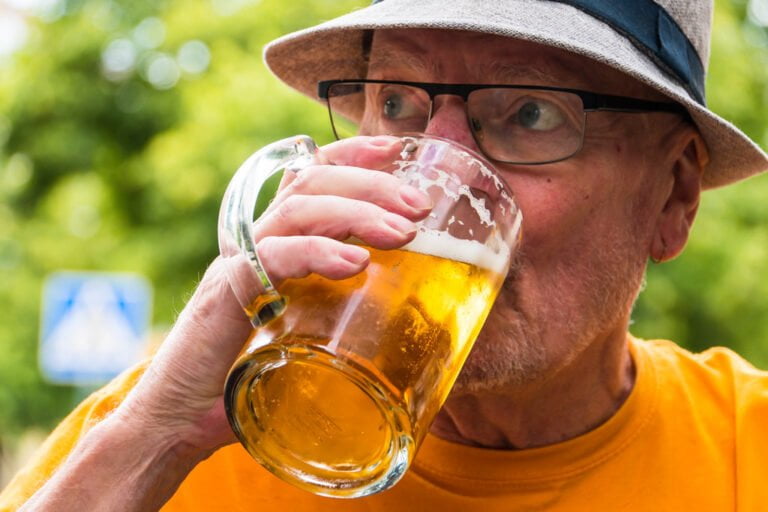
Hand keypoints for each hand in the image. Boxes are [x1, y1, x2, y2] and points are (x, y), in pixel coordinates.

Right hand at [116, 135, 432, 460]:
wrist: (177, 419)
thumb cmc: (243, 377)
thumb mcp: (301, 334)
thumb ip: (336, 314)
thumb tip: (401, 319)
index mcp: (273, 244)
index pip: (309, 178)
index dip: (350, 154)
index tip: (396, 149)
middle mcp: (254, 244)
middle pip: (310, 184)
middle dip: (370, 184)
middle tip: (419, 204)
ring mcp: (237, 266)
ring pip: (296, 212)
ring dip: (356, 214)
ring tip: (403, 232)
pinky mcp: (225, 297)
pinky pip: (270, 260)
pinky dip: (315, 253)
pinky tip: (353, 263)